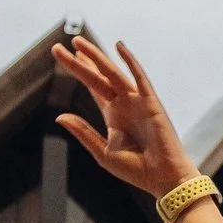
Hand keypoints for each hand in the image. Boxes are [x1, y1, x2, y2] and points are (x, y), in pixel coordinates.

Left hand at [53, 38, 200, 201]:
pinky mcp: (150, 102)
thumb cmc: (137, 170)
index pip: (93, 87)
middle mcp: (124, 104)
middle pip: (97, 77)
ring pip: (112, 73)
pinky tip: (118, 47)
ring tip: (77, 43)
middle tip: (60, 47)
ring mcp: (137, 101)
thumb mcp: (103, 152)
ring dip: (96, 57)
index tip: (64, 55)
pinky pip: (139, 77)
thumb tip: (60, 116)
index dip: (79, 70)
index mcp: (113, 116)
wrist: (163, 178)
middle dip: (80, 62)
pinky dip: (130, 61)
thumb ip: (83, 132)